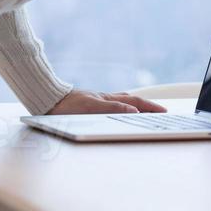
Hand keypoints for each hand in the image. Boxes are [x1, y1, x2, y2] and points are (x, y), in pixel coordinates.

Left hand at [46, 89, 166, 114]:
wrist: (47, 100)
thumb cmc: (65, 106)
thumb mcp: (90, 108)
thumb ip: (112, 109)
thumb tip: (134, 111)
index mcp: (108, 99)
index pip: (135, 102)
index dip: (150, 107)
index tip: (164, 112)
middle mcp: (105, 98)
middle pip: (132, 101)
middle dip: (148, 106)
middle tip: (161, 112)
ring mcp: (98, 101)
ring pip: (123, 102)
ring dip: (136, 105)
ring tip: (145, 111)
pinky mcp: (90, 104)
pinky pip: (112, 105)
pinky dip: (122, 107)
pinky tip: (119, 111)